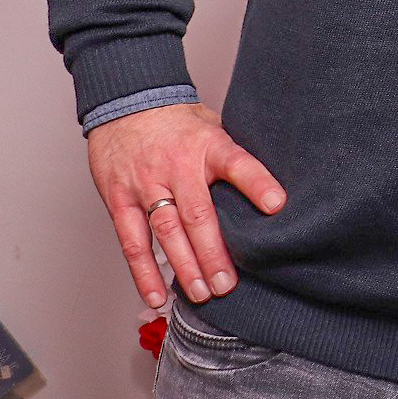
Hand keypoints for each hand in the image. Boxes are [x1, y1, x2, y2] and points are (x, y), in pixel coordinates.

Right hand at [87, 102, 284, 307]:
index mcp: (208, 146)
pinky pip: (132, 241)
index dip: (257, 184)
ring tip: (200, 294)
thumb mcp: (215, 127)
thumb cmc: (180, 122)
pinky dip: (143, 272)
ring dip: (183, 267)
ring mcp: (146, 185)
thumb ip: (235, 157)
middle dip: (214, 253)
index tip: (277, 206)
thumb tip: (273, 191)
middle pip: (198, 214)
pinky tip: (157, 296)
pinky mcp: (119, 200)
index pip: (238, 163)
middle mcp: (177, 167)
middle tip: (227, 284)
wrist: (127, 102)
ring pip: (166, 232)